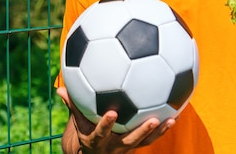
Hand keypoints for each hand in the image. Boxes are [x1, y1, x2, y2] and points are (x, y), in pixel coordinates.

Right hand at [56, 87, 175, 153]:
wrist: (95, 153)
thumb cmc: (86, 130)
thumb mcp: (77, 121)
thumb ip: (72, 104)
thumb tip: (60, 89)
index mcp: (97, 139)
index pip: (101, 132)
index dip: (106, 124)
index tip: (111, 112)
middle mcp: (114, 145)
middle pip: (129, 140)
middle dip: (141, 131)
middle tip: (152, 120)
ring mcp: (127, 145)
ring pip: (145, 142)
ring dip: (158, 132)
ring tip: (169, 119)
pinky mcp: (138, 143)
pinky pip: (152, 138)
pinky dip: (164, 128)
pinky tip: (175, 114)